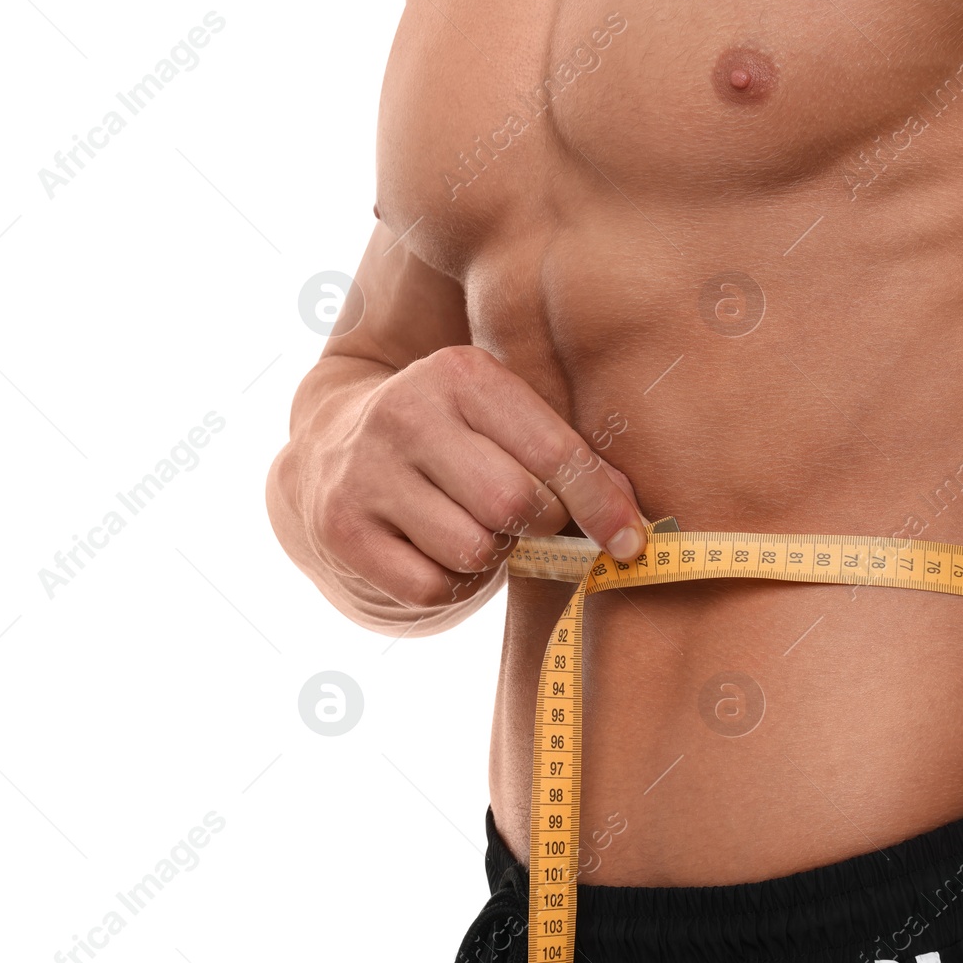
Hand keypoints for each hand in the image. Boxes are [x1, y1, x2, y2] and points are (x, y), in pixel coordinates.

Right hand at [302, 345, 647, 607]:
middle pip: (516, 504)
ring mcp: (366, 472)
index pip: (554, 451)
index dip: (602, 504)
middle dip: (539, 526)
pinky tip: (435, 550)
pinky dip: (449, 584)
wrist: (328, 447)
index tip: (632, 542)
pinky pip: (430, 588)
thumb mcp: (501, 420)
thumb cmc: (451, 439)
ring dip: (491, 555)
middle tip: (525, 520)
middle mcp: (406, 413)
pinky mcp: (342, 529)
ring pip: (473, 549)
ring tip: (474, 527)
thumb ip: (567, 457)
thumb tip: (633, 525)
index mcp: (460, 374)